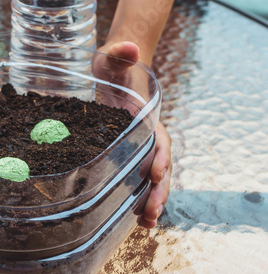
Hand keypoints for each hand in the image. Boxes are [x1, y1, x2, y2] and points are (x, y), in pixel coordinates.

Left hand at [95, 41, 171, 228]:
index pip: (158, 139)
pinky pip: (138, 178)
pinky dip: (139, 197)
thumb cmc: (115, 67)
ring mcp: (140, 147)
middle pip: (160, 165)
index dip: (159, 156)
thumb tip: (127, 49)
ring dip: (152, 200)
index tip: (156, 174)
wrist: (115, 73)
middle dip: (159, 190)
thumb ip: (119, 54)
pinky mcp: (128, 154)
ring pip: (152, 177)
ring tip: (147, 224)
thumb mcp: (113, 58)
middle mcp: (148, 135)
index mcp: (146, 117)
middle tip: (152, 213)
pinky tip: (134, 217)